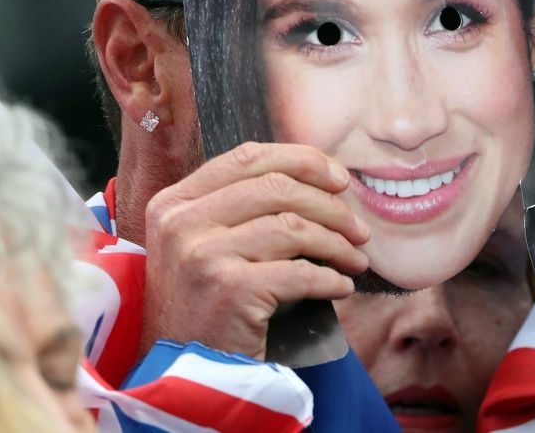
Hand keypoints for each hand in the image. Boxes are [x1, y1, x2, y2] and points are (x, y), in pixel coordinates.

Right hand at [139, 142, 369, 360]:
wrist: (183, 377)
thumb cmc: (206, 306)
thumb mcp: (205, 244)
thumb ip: (243, 207)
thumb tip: (323, 179)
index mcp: (176, 202)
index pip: (249, 157)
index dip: (303, 161)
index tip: (340, 179)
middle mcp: (182, 223)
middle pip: (278, 187)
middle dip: (331, 206)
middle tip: (358, 229)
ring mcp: (202, 255)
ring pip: (294, 227)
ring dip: (337, 244)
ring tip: (355, 259)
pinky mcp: (229, 291)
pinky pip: (300, 272)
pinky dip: (331, 278)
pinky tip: (342, 286)